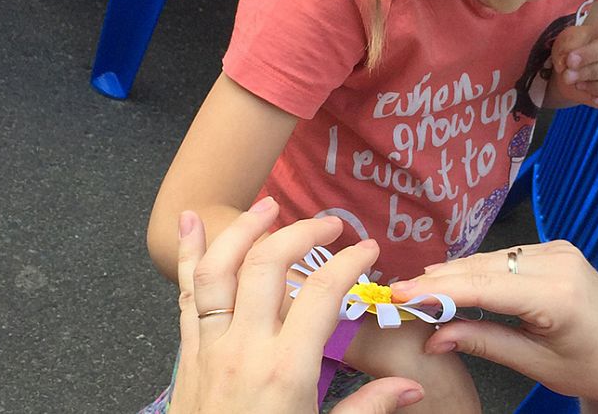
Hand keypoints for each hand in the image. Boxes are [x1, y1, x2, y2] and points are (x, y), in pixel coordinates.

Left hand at [169, 201, 423, 413]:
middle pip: (268, 266)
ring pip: (219, 269)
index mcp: (286, 369)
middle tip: (330, 224)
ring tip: (268, 205)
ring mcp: (210, 346)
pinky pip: (186, 294)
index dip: (349, 263)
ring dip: (243, 229)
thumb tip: (411, 386)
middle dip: (302, 233)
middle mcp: (245, 348)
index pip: (322, 294)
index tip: (368, 249)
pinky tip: (189, 221)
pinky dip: (186, 254)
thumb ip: (367, 409)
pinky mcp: (189, 353)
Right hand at [390, 241, 597, 410]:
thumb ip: (483, 342)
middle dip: (438, 279)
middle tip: (397, 291)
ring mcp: (558, 250)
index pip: (483, 286)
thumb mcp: (535, 363)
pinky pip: (505, 256)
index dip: (436, 290)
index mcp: (557, 296)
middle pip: (482, 266)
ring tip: (417, 287)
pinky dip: (476, 268)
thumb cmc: (590, 368)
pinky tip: (452, 278)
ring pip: (490, 258)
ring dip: (454, 272)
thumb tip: (433, 337)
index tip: (399, 294)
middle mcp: (558, 262)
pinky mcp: (556, 249)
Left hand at [550, 20, 597, 116]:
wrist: (573, 68)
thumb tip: (567, 65)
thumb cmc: (576, 47)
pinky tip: (594, 100)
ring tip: (579, 85)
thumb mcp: (567, 40)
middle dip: (592, 74)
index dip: (592, 54)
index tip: (570, 61)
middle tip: (568, 76)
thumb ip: (567, 48)